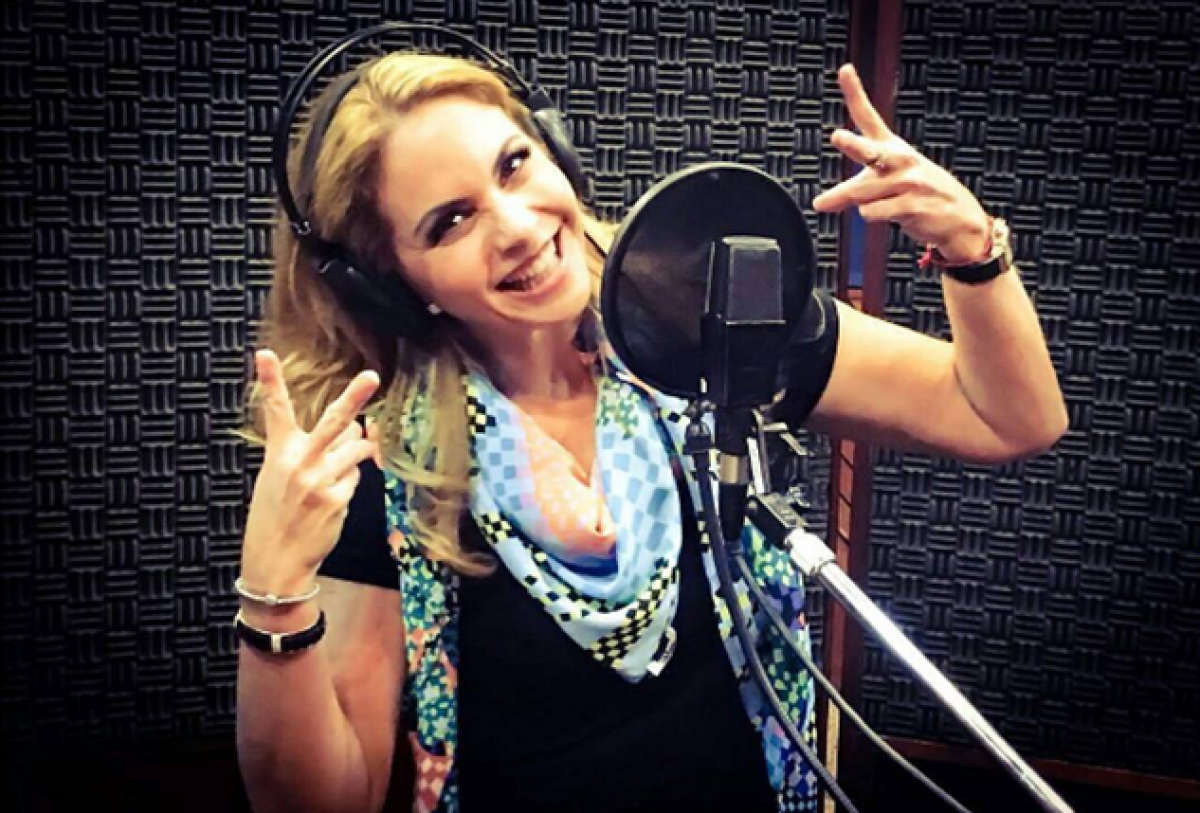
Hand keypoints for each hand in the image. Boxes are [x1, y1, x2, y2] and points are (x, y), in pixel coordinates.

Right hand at [240, 350, 381, 592]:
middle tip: (371, 377)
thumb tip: (353, 428)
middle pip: (332, 422)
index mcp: (279, 453)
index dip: (270, 381)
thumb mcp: (279, 478)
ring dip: (354, 456)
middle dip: (354, 398)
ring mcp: (319, 481)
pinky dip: (349, 486)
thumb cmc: (277, 517)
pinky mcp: (337, 499)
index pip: (275, 411)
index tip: (265, 354)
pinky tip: (330, 502)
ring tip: (332, 476)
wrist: (274, 562)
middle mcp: (299, 463)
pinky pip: (356, 478)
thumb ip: (311, 451)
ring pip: (356, 450)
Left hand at [812, 64, 990, 263]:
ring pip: (861, 194)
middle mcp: (900, 160)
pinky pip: (872, 213)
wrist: (960, 218)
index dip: (855, 93)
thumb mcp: (887, 185)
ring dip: (861, 205)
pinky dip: (873, 216)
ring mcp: (909, 182)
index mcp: (892, 147)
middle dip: (854, 145)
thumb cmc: (919, 195)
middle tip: (837, 137)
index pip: (869, 117)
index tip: (844, 69)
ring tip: (885, 205)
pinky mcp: (912, 205)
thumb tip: (819, 203)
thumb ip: (852, 189)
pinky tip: (897, 214)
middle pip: (869, 151)